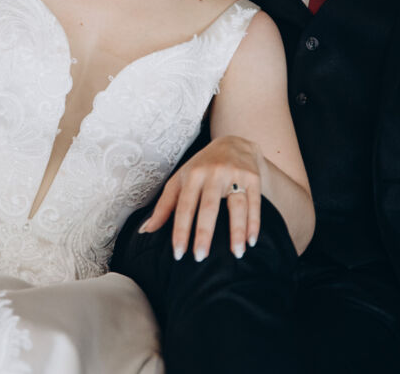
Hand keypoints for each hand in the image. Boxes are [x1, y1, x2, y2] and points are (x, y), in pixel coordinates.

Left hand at [139, 136, 264, 261]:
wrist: (235, 143)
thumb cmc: (202, 166)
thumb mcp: (180, 180)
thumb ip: (164, 205)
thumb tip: (145, 230)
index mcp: (192, 175)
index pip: (184, 206)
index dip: (180, 230)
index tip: (178, 254)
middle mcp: (213, 173)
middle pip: (209, 207)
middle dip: (204, 232)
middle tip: (200, 257)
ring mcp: (235, 174)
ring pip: (236, 205)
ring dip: (237, 230)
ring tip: (236, 253)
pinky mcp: (253, 178)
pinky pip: (254, 203)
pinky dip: (254, 223)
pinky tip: (251, 241)